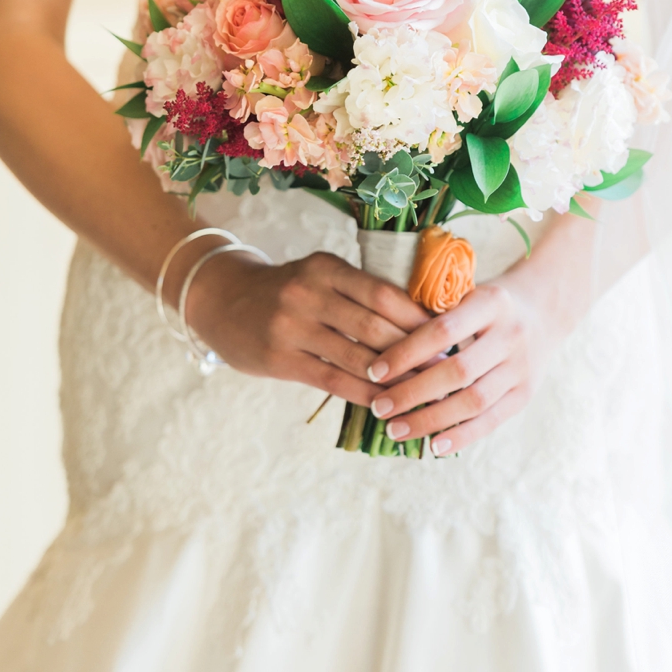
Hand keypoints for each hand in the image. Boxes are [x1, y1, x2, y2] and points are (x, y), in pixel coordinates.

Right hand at [186, 249, 427, 405]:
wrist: (223, 301)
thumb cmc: (287, 291)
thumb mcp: (320, 275)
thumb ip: (360, 292)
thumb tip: (423, 321)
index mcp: (327, 267)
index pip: (384, 293)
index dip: (418, 317)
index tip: (448, 334)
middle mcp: (308, 293)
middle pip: (374, 326)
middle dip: (415, 350)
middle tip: (445, 367)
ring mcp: (291, 327)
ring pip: (356, 357)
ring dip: (395, 378)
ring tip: (423, 390)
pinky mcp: (279, 359)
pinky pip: (332, 381)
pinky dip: (364, 394)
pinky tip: (385, 403)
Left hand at [364, 280, 551, 454]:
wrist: (544, 309)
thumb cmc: (485, 303)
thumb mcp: (466, 292)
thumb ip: (433, 313)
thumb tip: (381, 349)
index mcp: (491, 302)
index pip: (442, 330)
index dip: (406, 353)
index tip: (373, 371)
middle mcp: (511, 334)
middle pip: (457, 371)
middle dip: (412, 392)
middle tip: (378, 408)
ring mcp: (522, 367)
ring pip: (473, 401)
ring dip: (430, 420)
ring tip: (395, 430)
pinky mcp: (526, 393)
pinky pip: (491, 420)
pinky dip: (460, 436)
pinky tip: (432, 446)